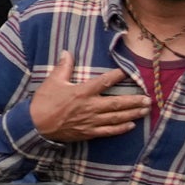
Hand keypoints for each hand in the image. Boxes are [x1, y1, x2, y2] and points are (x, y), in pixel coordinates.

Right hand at [27, 64, 144, 141]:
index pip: (105, 82)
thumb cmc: (43, 102)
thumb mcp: (52, 81)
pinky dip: (120, 128)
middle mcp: (90, 106)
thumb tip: (68, 52)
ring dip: (132, 113)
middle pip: (117, 103)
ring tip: (145, 110)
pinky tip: (131, 126)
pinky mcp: (88, 132)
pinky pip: (108, 131)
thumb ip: (63, 67)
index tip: (128, 72)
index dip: (118, 76)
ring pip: (116, 117)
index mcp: (82, 92)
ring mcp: (91, 121)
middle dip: (134, 101)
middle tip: (148, 99)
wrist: (35, 126)